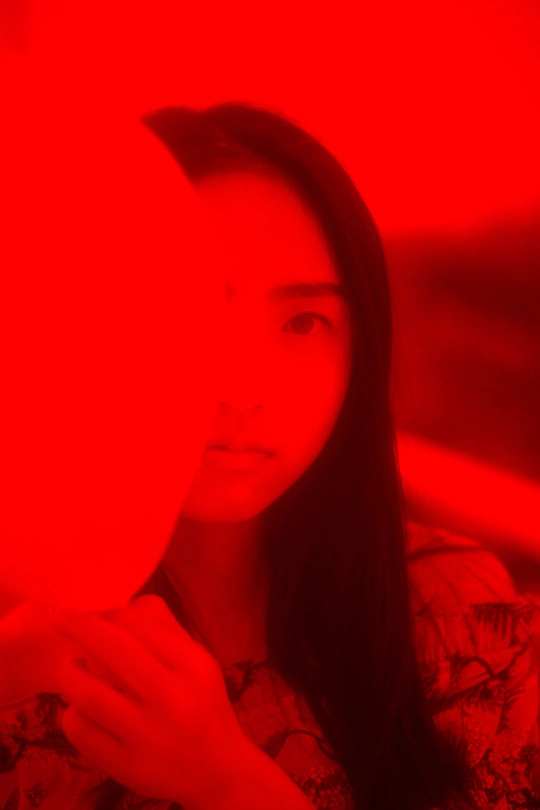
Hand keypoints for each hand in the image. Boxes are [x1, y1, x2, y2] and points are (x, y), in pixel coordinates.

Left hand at [50, 595, 254, 806]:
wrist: (216, 769)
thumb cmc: (201, 703)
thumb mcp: (197, 660)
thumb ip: (163, 630)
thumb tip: (117, 604)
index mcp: (193, 665)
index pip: (141, 625)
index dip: (108, 613)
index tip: (90, 608)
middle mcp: (172, 699)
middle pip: (116, 651)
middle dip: (80, 627)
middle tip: (58, 614)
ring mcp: (148, 737)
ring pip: (90, 696)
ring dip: (70, 674)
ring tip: (68, 665)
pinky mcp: (127, 767)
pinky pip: (83, 733)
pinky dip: (72, 714)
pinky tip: (78, 707)